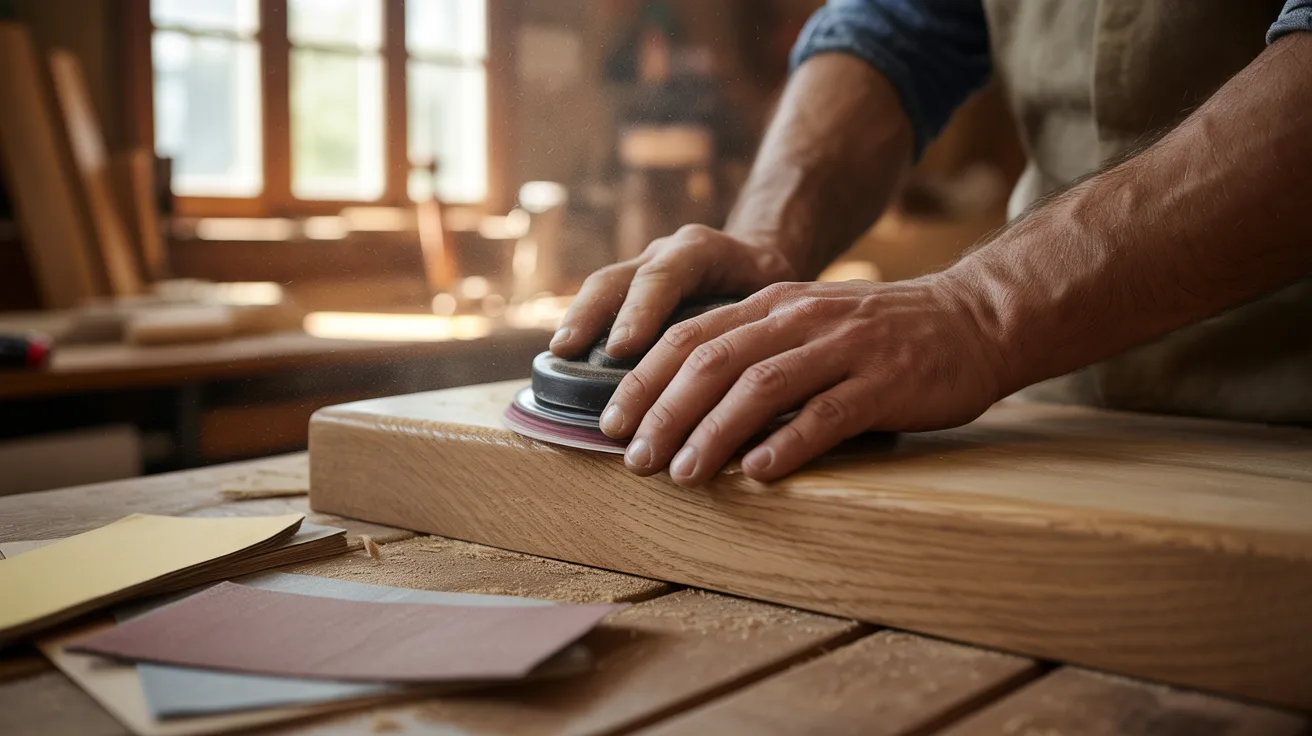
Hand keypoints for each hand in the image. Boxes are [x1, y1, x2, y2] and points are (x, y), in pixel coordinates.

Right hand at [549, 225, 796, 358]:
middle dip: (593, 315)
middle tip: (569, 350)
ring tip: (558, 355)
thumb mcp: (778, 298)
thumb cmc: (771, 287)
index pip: (665, 276)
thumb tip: (753, 392)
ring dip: (578, 321)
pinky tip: (564, 361)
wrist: (759, 258)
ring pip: (603, 288)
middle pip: (620, 279)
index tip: (621, 349)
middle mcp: (665, 256)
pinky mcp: (631, 290)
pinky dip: (582, 329)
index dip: (640, 312)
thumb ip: (762, 331)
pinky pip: (600, 304)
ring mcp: (642, 270)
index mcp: (702, 251)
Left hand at [598, 277, 1005, 484]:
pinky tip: (760, 473)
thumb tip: (685, 406)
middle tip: (635, 459)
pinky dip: (788, 443)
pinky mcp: (884, 382)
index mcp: (772, 304)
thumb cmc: (880, 334)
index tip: (612, 424)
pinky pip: (827, 414)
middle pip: (713, 361)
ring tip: (684, 474)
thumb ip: (755, 351)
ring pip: (761, 386)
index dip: (645, 381)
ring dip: (714, 433)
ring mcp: (844, 348)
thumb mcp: (808, 323)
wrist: (973, 318)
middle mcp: (800, 318)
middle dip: (665, 411)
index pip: (690, 337)